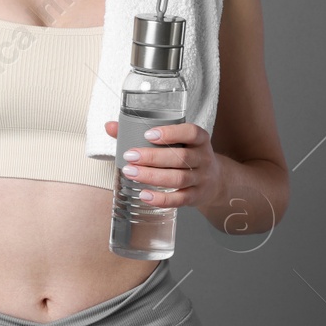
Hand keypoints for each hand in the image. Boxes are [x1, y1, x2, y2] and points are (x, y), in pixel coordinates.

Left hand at [104, 119, 219, 211]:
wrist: (215, 180)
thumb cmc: (185, 154)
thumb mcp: (175, 141)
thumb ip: (142, 132)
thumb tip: (110, 126)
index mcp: (199, 139)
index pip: (191, 132)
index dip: (171, 133)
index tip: (148, 134)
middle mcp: (203, 158)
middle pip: (180, 158)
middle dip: (152, 157)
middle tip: (129, 156)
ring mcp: (202, 179)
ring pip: (178, 178)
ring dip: (152, 176)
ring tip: (131, 173)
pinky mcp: (196, 196)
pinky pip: (180, 199)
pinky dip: (161, 199)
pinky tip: (144, 195)